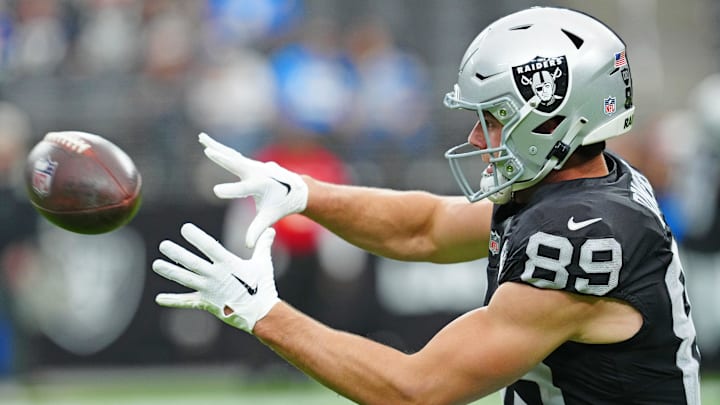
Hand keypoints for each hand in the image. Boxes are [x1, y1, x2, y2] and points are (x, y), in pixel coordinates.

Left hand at [153, 223, 278, 333]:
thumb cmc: (262, 286)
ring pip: (186, 279)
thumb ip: (263, 245)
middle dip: (176, 254)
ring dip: (170, 272)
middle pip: (192, 263)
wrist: (261, 313)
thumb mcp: (263, 263)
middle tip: (163, 245)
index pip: (209, 247)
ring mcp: (209, 290)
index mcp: (228, 264)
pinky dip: (173, 300)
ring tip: (156, 265)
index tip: (185, 228)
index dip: (196, 237)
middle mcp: (215, 276)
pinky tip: (159, 298)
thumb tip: (270, 229)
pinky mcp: (206, 303)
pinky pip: (187, 301)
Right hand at [198, 132, 307, 248]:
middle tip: (209, 151)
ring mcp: (253, 165)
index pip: (242, 189)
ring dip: (216, 146)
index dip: (230, 190)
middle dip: (223, 159)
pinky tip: (206, 140)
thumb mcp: (269, 217)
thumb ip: (258, 230)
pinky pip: (232, 154)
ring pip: (231, 154)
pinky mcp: (249, 163)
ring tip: (201, 137)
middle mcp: (256, 172)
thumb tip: (248, 246)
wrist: (296, 189)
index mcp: (260, 186)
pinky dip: (219, 148)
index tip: (216, 191)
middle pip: (236, 164)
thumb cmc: (281, 204)